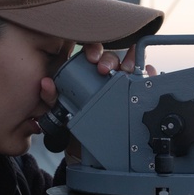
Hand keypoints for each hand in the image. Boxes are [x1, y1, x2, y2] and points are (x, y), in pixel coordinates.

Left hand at [39, 43, 155, 163]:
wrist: (85, 145)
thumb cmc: (73, 120)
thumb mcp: (59, 106)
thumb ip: (51, 96)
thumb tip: (46, 83)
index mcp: (86, 71)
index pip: (92, 51)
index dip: (94, 50)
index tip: (92, 58)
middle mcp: (105, 73)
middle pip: (111, 57)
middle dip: (110, 59)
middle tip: (104, 69)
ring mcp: (120, 82)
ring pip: (128, 65)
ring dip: (129, 62)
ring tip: (126, 70)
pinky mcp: (132, 93)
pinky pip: (143, 77)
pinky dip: (147, 72)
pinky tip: (147, 72)